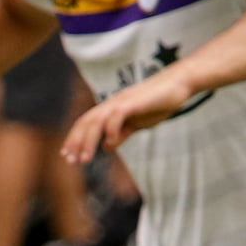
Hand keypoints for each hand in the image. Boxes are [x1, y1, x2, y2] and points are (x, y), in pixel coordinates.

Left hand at [60, 68, 193, 163]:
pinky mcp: (133, 102)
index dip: (74, 138)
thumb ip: (122, 133)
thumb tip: (107, 146)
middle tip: (69, 161)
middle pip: (86, 122)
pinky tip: (111, 143)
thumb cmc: (158, 103)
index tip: (67, 156)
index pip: (86, 123)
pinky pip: (116, 116)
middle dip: (75, 142)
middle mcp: (111, 104)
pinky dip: (110, 130)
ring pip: (96, 121)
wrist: (178, 84)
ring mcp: (121, 102)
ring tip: (84, 159)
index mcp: (110, 109)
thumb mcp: (136, 123)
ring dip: (87, 141)